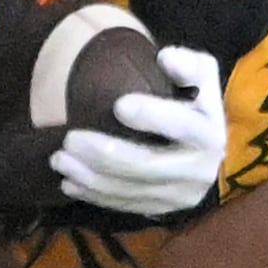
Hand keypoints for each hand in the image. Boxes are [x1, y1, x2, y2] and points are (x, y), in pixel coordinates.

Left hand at [52, 47, 225, 216]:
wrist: (204, 148)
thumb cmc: (193, 104)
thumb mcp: (201, 77)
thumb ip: (188, 64)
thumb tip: (166, 57)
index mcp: (209, 134)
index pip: (182, 126)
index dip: (152, 116)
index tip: (118, 105)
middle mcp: (199, 170)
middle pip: (147, 166)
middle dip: (105, 155)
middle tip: (69, 139)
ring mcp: (180, 196)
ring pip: (130, 190)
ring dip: (90, 177)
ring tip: (58, 160)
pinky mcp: (162, 210)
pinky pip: (124, 205)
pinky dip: (94, 195)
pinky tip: (69, 183)